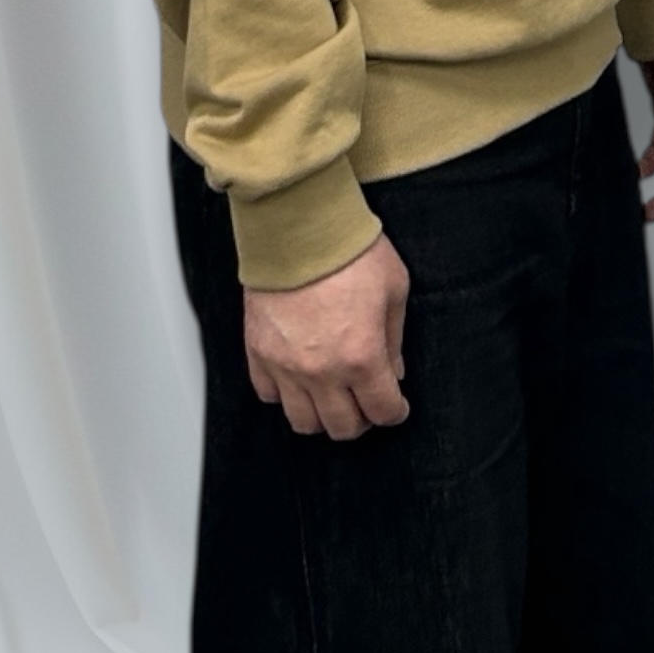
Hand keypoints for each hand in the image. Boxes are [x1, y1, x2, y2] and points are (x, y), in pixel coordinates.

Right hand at [244, 233, 411, 440]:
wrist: (297, 225)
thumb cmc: (350, 251)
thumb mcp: (394, 289)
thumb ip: (394, 339)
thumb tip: (393, 372)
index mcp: (362, 357)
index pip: (383, 411)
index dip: (395, 412)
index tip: (396, 405)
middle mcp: (322, 371)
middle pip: (343, 428)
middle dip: (362, 419)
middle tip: (366, 400)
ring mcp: (285, 365)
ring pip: (303, 422)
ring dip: (322, 415)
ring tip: (332, 395)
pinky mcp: (258, 352)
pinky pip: (268, 395)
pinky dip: (285, 395)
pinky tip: (299, 377)